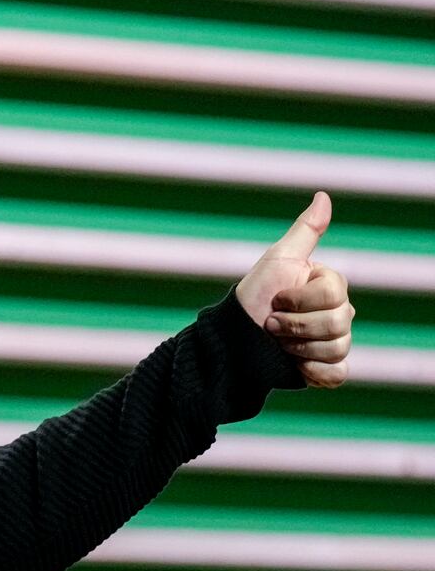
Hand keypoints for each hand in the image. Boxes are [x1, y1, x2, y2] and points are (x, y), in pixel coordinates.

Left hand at [234, 191, 352, 388]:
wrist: (230, 338)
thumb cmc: (253, 295)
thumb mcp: (278, 260)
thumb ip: (305, 231)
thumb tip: (323, 196)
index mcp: (329, 287)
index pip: (333, 295)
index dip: (299, 300)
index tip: (276, 299)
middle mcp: (336, 314)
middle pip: (339, 324)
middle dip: (296, 326)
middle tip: (271, 324)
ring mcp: (331, 342)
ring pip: (339, 348)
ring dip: (298, 347)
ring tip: (276, 342)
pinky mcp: (323, 368)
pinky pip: (338, 374)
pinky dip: (315, 372)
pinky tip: (294, 365)